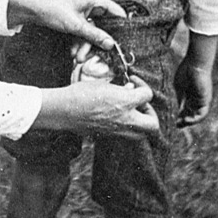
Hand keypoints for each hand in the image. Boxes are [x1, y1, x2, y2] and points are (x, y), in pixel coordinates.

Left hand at [8, 0, 126, 51]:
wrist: (28, 6)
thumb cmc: (51, 8)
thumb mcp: (75, 25)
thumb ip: (94, 35)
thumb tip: (111, 44)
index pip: (116, 13)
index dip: (121, 28)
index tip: (123, 43)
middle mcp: (91, 4)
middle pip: (102, 26)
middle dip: (96, 42)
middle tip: (93, 56)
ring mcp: (82, 11)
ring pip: (90, 31)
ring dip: (84, 45)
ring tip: (77, 57)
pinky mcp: (73, 18)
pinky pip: (81, 32)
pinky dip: (77, 41)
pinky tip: (72, 52)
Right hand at [37, 75, 160, 141]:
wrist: (64, 111)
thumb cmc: (81, 94)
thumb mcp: (103, 84)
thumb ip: (120, 88)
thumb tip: (130, 89)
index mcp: (125, 102)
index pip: (148, 95)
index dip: (142, 85)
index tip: (132, 82)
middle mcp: (125, 119)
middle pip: (152, 124)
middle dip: (150, 113)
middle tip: (140, 103)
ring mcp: (117, 130)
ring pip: (141, 134)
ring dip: (140, 123)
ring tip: (130, 112)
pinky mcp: (109, 136)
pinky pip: (126, 135)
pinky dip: (127, 127)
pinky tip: (116, 116)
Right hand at [174, 61, 213, 125]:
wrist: (195, 64)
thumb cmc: (185, 72)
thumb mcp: (179, 88)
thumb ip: (179, 99)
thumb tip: (176, 110)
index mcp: (188, 96)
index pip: (184, 110)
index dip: (178, 117)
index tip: (172, 121)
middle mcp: (196, 100)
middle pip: (190, 115)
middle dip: (183, 121)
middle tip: (176, 125)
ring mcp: (201, 101)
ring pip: (197, 116)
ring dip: (189, 122)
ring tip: (181, 124)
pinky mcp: (206, 100)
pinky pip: (202, 114)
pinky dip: (195, 119)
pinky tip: (187, 120)